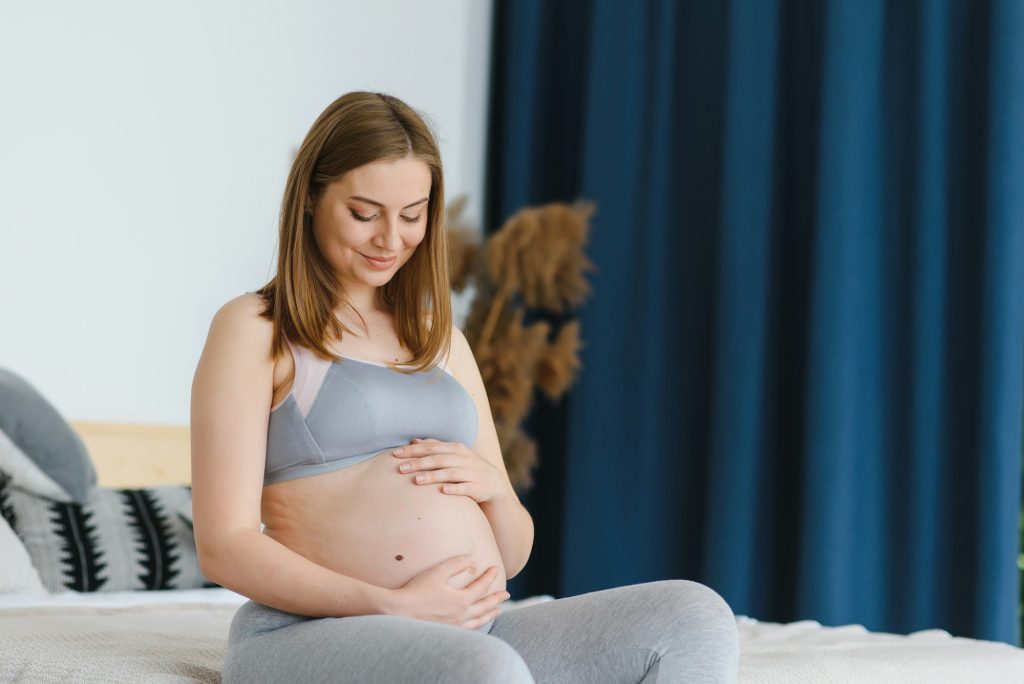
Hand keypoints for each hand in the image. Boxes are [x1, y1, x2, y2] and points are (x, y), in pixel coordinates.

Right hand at [389, 554, 508, 629]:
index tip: (496, 568)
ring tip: (498, 611)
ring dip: (490, 614)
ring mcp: (455, 626)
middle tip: (507, 594)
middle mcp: (461, 615)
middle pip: (485, 606)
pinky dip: (478, 625)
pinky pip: (468, 629)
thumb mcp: (438, 572)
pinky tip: (477, 623)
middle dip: (497, 599)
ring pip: (479, 621)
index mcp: (461, 600)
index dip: (490, 576)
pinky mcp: (447, 633)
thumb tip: (472, 559)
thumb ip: (457, 564)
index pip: (482, 587)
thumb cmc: (417, 590)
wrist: (399, 612)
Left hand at [392, 438, 506, 503]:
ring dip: (433, 476)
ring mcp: (470, 472)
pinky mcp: (477, 487)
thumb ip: (435, 446)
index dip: (413, 450)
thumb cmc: (467, 467)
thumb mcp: (453, 453)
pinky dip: (454, 488)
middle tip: (400, 468)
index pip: (431, 447)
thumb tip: (414, 441)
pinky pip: (464, 487)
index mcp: (455, 448)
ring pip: (450, 473)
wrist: (494, 483)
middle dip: (419, 463)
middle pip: (438, 459)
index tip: (395, 454)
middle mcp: (463, 459)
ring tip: (416, 480)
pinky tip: (442, 491)